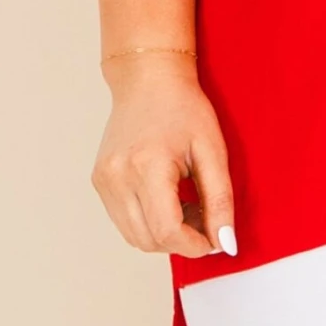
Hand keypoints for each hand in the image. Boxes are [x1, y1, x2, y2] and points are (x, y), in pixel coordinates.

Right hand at [91, 53, 237, 256]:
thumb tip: (226, 243)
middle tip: (206, 218)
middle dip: (183, 242)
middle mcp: (117, 177)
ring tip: (189, 207)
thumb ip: (220, 200)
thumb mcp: (213, 151)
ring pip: (135, 237)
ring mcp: (104, 181)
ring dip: (165, 236)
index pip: (167, 232)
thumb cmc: (184, 108)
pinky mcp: (100, 182)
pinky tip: (169, 201)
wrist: (148, 79)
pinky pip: (125, 221)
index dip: (195, 245)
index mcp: (147, 166)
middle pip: (150, 240)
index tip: (216, 240)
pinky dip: (149, 223)